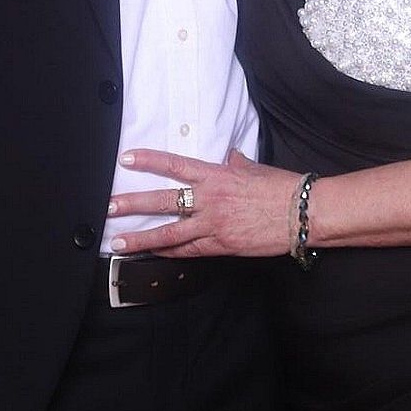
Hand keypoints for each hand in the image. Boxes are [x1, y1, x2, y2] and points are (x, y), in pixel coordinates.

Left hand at [106, 148, 296, 257]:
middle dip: (132, 204)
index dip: (149, 161)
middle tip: (108, 207)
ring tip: (118, 242)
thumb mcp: (254, 169)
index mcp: (216, 175)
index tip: (126, 159)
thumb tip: (229, 156)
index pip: (174, 165)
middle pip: (163, 201)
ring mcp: (213, 225)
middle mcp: (209, 200)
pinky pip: (188, 251)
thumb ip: (236, 163)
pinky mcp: (221, 246)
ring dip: (141, 238)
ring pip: (169, 233)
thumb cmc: (281, 189)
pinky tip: (152, 255)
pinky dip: (169, 253)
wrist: (302, 213)